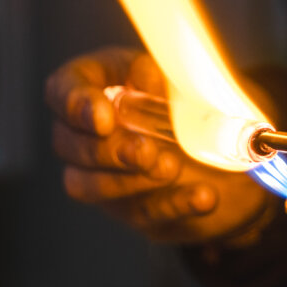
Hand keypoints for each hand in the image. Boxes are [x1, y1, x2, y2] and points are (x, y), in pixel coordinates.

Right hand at [45, 47, 275, 244]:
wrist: (225, 140)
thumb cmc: (184, 94)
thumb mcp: (174, 73)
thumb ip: (159, 74)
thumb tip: (146, 80)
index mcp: (90, 84)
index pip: (61, 91)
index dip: (76, 105)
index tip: (104, 120)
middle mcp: (84, 132)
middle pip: (69, 146)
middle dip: (107, 151)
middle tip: (144, 150)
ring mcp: (100, 175)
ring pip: (90, 187)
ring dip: (130, 181)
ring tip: (171, 168)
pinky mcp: (132, 208)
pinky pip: (142, 213)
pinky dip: (174, 205)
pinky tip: (203, 197)